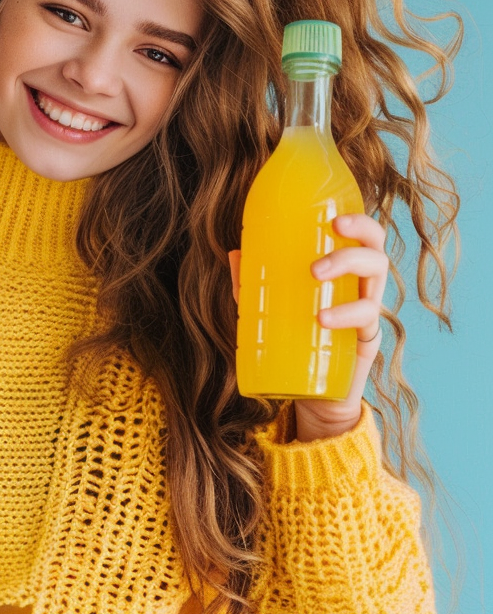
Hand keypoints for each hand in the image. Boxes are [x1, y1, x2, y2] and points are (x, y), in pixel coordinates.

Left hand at [228, 213, 388, 438]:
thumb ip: (251, 287)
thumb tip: (234, 253)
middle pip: (376, 247)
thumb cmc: (293, 348)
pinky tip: (322, 318)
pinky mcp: (367, 341)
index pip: (359, 237)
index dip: (357, 218)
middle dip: (358, 234)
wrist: (311, 400)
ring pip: (378, 275)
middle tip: (330, 232)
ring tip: (316, 274)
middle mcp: (361, 288)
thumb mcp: (266, 314)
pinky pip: (367, 319)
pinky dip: (346, 314)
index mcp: (343, 275)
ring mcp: (367, 313)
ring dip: (349, 265)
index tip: (334, 213)